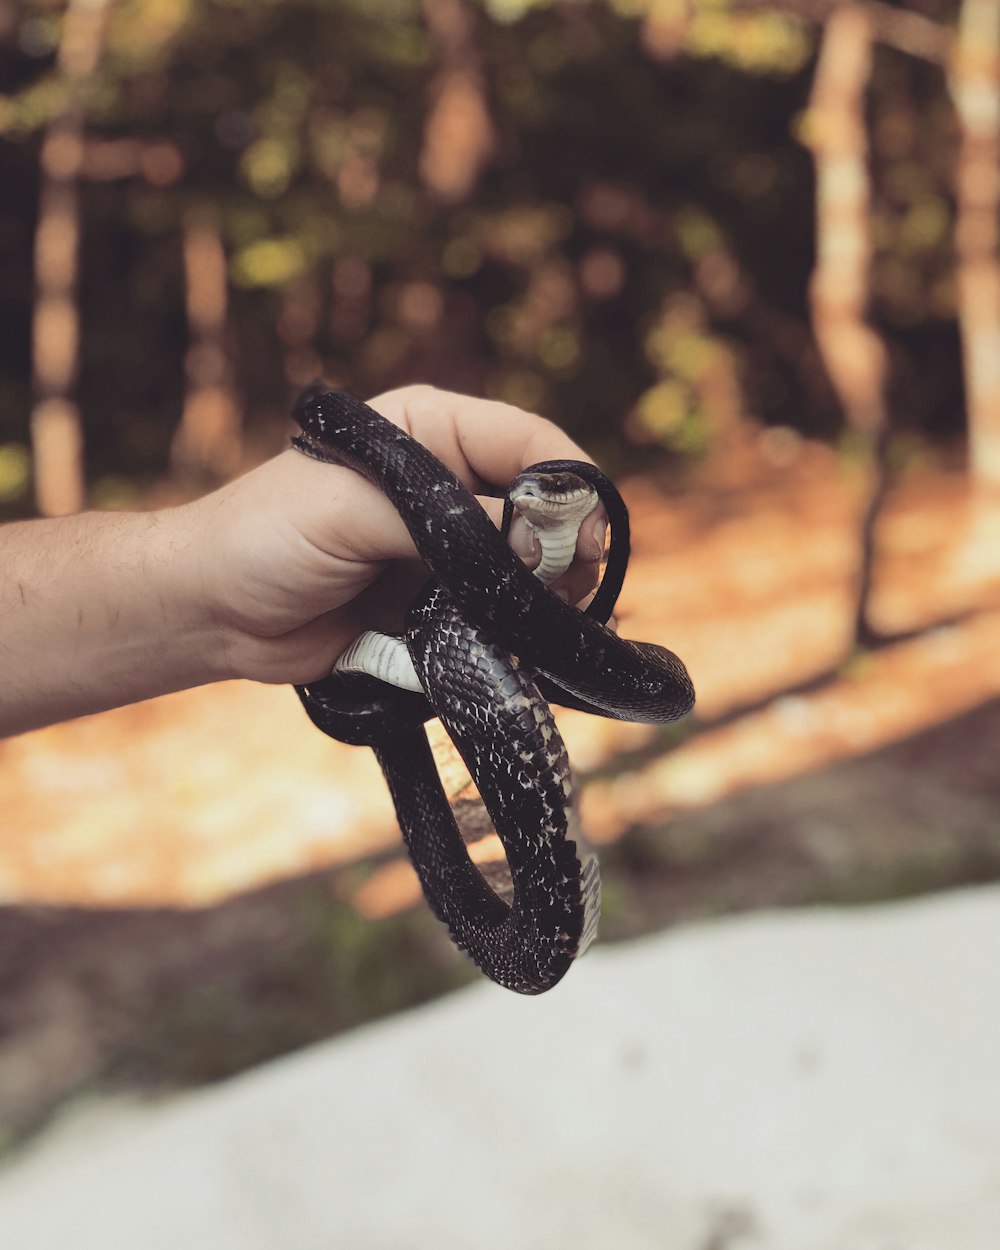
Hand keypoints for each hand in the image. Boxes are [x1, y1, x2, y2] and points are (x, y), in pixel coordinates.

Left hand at [192, 385, 608, 684]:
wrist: (213, 613)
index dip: (570, 487)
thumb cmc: (265, 537)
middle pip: (544, 509)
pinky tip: (532, 653)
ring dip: (545, 600)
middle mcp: (451, 485)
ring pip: (530, 570)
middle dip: (565, 550)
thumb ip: (451, 523)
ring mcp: (447, 549)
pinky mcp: (440, 604)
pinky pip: (498, 618)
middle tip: (568, 596)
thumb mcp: (355, 512)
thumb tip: (544, 542)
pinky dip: (516, 636)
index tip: (584, 542)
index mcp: (433, 432)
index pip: (531, 444)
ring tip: (549, 629)